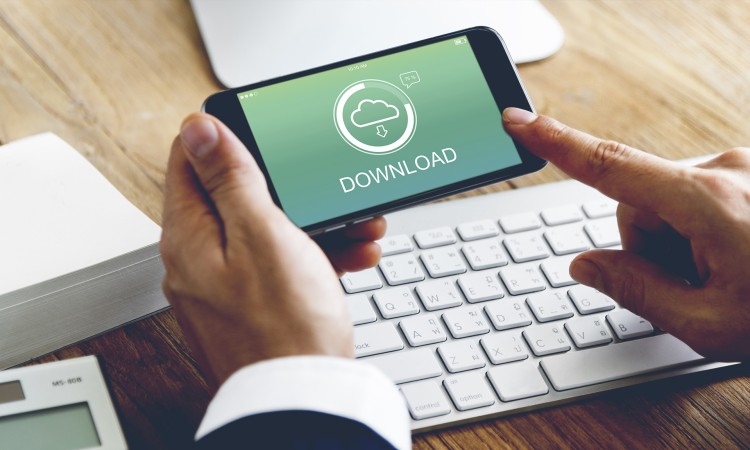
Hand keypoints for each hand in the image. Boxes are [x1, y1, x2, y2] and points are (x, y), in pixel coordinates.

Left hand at [160, 113, 385, 386]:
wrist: (304, 397)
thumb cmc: (284, 326)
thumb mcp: (263, 235)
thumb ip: (230, 179)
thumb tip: (197, 129)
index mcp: (190, 236)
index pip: (190, 161)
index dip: (228, 139)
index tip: (266, 132)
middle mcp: (200, 259)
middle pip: (239, 197)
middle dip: (290, 186)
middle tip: (325, 188)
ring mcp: (227, 284)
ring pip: (268, 231)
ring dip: (313, 221)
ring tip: (356, 226)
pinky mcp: (254, 305)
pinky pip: (281, 265)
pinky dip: (314, 255)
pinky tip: (351, 257)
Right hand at [503, 107, 749, 360]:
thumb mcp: (708, 322)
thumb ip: (633, 288)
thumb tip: (584, 266)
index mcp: (706, 200)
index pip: (606, 165)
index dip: (554, 144)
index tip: (518, 121)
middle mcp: (727, 169)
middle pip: (638, 200)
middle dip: (647, 244)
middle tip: (691, 287)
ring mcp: (747, 167)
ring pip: (671, 200)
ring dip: (680, 240)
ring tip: (728, 277)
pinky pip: (705, 194)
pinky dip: (706, 227)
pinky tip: (741, 258)